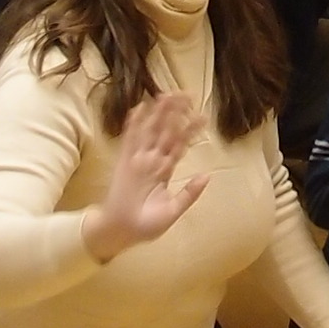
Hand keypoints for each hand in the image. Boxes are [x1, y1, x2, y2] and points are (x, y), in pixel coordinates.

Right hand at [81, 90, 210, 259]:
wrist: (120, 233)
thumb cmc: (145, 225)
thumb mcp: (173, 211)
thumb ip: (189, 193)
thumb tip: (208, 175)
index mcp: (164, 170)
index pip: (180, 145)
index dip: (190, 130)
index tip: (202, 115)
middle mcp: (152, 161)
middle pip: (166, 132)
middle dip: (175, 113)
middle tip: (186, 94)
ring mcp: (138, 160)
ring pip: (151, 131)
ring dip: (159, 113)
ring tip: (168, 94)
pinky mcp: (124, 163)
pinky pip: (130, 140)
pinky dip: (135, 124)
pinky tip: (140, 108)